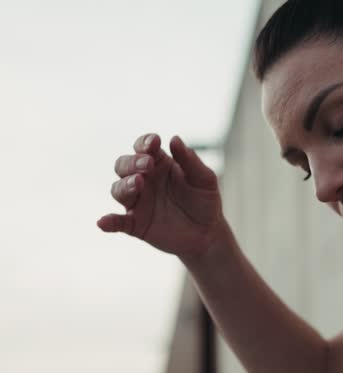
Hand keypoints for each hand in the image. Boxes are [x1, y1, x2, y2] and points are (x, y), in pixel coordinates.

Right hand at [97, 133, 224, 260]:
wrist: (208, 233)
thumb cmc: (206, 200)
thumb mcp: (205, 179)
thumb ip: (190, 160)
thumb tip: (175, 139)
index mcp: (159, 164)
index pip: (144, 147)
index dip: (144, 142)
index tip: (154, 143)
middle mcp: (144, 180)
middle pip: (124, 166)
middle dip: (132, 163)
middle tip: (147, 164)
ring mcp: (138, 202)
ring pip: (119, 190)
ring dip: (124, 185)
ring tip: (138, 183)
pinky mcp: (136, 224)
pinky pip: (118, 223)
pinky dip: (109, 222)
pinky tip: (103, 222)